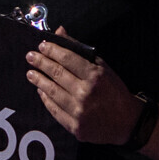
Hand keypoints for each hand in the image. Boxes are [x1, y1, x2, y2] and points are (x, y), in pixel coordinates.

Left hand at [25, 28, 142, 144]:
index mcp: (95, 77)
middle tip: (30, 56)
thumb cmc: (115, 92)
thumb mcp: (103, 68)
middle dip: (41, 63)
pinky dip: (46, 99)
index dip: (52, 50)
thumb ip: (81, 50)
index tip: (42, 46)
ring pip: (52, 92)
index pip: (67, 59)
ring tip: (30, 73)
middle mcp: (85, 93)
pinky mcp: (75, 127)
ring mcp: (79, 112)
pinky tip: (40, 91)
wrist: (128, 122)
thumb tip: (60, 32)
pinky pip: (55, 111)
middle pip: (57, 74)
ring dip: (39, 81)